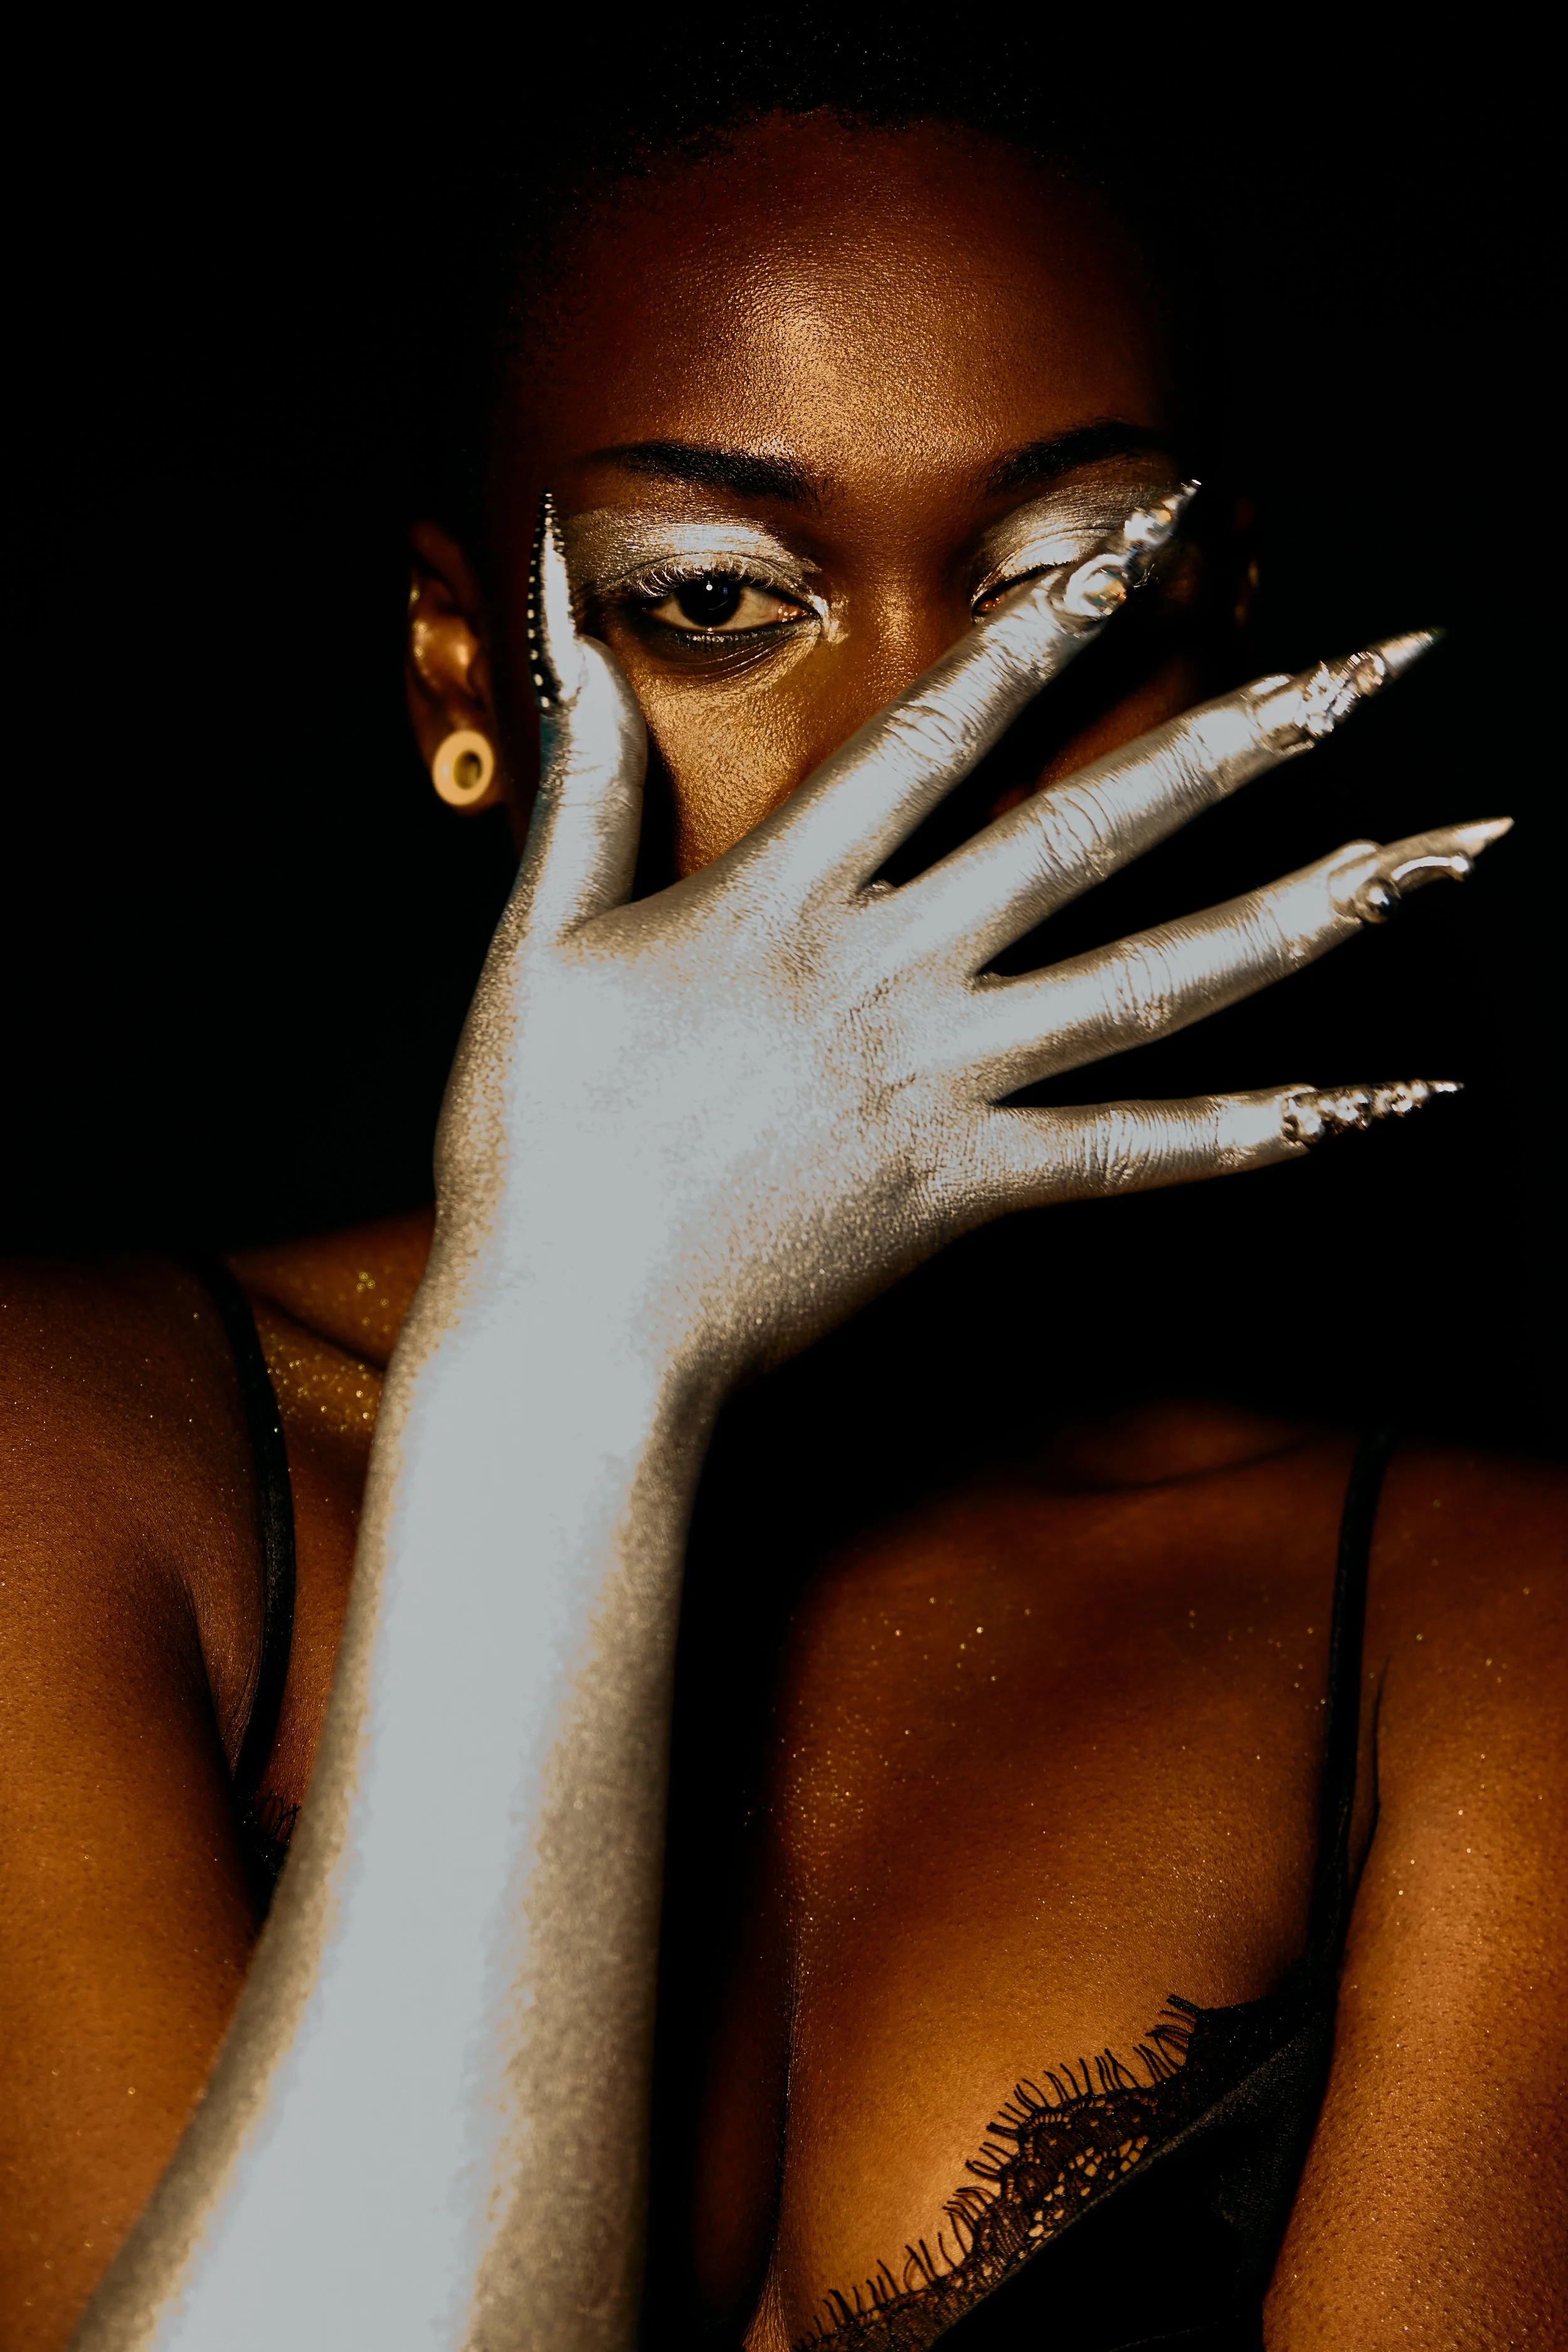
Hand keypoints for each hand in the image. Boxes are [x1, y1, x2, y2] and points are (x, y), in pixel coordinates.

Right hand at [434, 490, 1502, 1392]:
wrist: (571, 1333)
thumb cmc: (538, 1142)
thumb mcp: (539, 942)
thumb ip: (581, 782)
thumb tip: (570, 627)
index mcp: (784, 899)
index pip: (943, 725)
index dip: (1050, 617)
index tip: (1148, 530)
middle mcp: (888, 977)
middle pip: (1094, 831)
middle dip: (1245, 738)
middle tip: (1377, 669)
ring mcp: (942, 1087)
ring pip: (1153, 982)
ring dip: (1306, 916)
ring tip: (1432, 862)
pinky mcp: (969, 1193)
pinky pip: (1136, 1157)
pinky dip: (1253, 1131)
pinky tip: (1365, 1104)